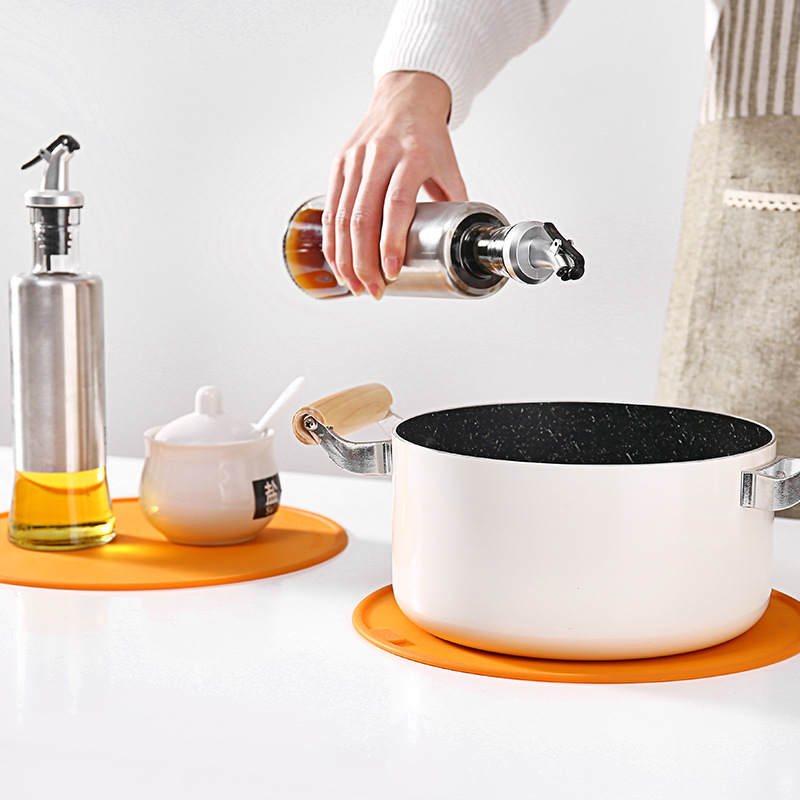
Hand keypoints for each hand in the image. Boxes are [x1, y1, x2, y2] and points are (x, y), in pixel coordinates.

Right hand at [323, 70, 466, 298]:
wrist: (405, 98)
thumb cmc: (428, 137)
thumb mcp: (449, 167)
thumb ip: (454, 205)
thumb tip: (461, 244)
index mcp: (411, 156)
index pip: (396, 204)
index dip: (391, 241)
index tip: (391, 271)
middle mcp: (379, 156)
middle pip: (363, 217)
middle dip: (365, 261)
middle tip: (373, 290)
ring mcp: (355, 160)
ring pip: (342, 217)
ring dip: (345, 258)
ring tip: (356, 286)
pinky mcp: (339, 164)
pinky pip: (331, 209)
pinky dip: (332, 241)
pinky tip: (338, 263)